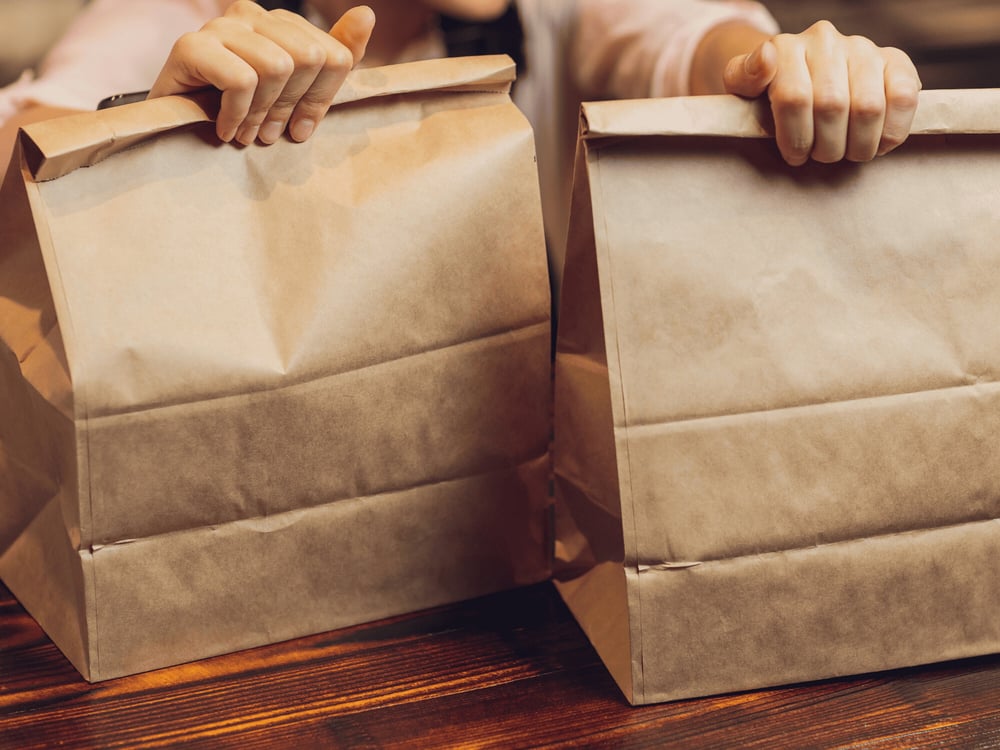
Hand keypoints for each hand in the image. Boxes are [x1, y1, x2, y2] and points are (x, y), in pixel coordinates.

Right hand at [149, 0, 374, 145]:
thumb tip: (366, 15)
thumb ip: (337, 57)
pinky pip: (241, 80)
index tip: (302, 125)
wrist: (178, 130)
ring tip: (247, 134)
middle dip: (293, 105)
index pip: (335, 54)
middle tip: (271, 133)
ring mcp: (220, 26)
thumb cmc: (242, 113)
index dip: (323, 98)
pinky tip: (225, 128)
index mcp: (281, 23)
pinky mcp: (190, 46)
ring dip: (262, 114)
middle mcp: (251, 14)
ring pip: (276, 67)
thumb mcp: (298, 93)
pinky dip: (237, 115)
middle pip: (310, 57)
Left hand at [723, 21, 920, 164]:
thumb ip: (743, 77)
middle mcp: (825, 41)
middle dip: (826, 146)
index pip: (793, 98)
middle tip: (822, 157)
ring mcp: (862, 49)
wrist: (802, 79)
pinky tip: (877, 144)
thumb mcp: (743, 89)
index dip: (795, 138)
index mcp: (785, 48)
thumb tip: (766, 58)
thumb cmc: (768, 95)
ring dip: (858, 145)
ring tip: (847, 152)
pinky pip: (904, 97)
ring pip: (869, 107)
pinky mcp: (894, 61)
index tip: (794, 156)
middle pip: (832, 106)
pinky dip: (893, 130)